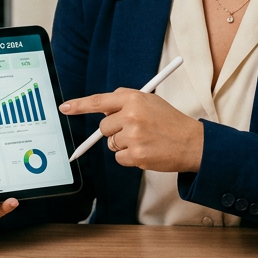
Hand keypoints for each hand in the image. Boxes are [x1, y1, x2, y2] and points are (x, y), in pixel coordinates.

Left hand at [60, 88, 202, 172]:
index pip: (100, 101)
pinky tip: (146, 152)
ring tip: (146, 141)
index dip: (79, 105)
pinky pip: (119, 158)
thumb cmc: (170, 122)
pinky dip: (129, 158)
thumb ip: (126, 102)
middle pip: (104, 127)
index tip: (64, 108)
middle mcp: (131, 115)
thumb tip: (102, 110)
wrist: (192, 143)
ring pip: (111, 144)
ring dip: (124, 145)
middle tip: (136, 131)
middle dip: (114, 131)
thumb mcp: (150, 102)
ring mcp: (133, 136)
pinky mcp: (136, 155)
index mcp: (134, 98)